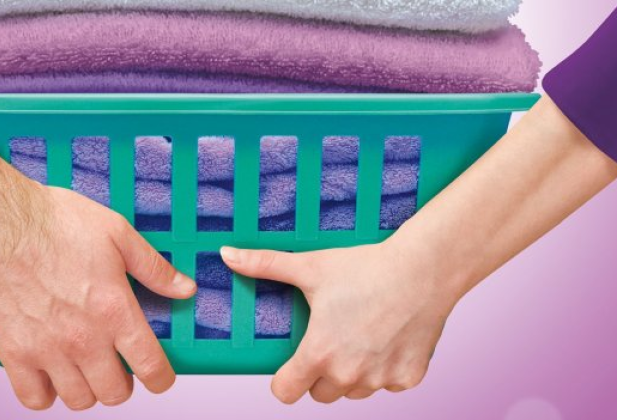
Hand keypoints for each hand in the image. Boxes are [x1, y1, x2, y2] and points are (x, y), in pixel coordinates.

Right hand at [0, 186, 195, 409]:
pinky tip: (50, 373)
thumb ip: (154, 268)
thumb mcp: (118, 233)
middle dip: (123, 384)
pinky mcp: (12, 353)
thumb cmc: (55, 221)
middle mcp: (83, 338)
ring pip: (78, 400)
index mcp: (114, 310)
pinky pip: (34, 399)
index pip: (151, 367)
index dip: (162, 379)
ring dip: (87, 389)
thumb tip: (185, 289)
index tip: (159, 377)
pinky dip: (45, 394)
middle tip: (117, 365)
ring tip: (84, 368)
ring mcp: (46, 350)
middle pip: (115, 394)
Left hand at [221, 242, 457, 402]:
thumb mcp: (310, 266)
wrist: (424, 269)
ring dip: (352, 374)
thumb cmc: (365, 267)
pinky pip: (387, 384)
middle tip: (329, 339)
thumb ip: (265, 265)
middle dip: (319, 374)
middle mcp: (347, 375)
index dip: (284, 380)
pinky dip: (385, 368)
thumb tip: (226, 254)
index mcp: (318, 354)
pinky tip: (387, 338)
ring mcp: (380, 380)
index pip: (285, 393)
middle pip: (320, 394)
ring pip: (353, 391)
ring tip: (358, 336)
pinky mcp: (409, 378)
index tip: (290, 365)